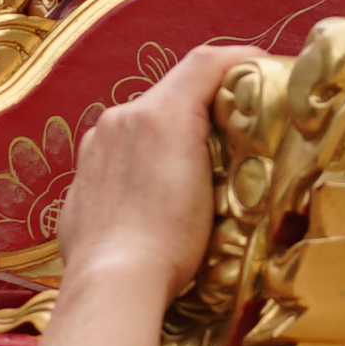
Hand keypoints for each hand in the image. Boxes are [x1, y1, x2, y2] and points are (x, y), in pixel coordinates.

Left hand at [48, 50, 252, 309]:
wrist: (112, 286)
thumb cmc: (170, 244)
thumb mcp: (216, 192)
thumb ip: (223, 149)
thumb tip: (234, 139)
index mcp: (157, 113)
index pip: (205, 63)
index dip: (240, 59)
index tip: (264, 69)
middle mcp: (120, 120)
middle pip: (170, 96)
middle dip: (203, 108)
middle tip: (233, 135)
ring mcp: (94, 150)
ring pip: (140, 127)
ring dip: (168, 139)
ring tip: (191, 175)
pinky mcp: (80, 181)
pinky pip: (116, 159)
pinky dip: (139, 167)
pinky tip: (153, 202)